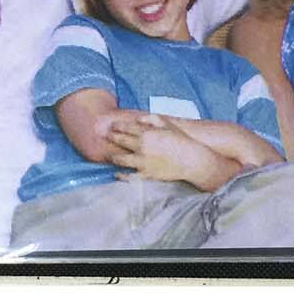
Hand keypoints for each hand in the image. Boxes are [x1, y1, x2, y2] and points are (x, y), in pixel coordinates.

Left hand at [107, 114, 223, 188]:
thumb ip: (151, 118)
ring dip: (112, 157)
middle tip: (102, 137)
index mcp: (147, 133)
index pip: (125, 128)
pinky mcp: (146, 175)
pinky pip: (129, 176)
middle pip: (119, 141)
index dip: (116, 127)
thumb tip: (139, 118)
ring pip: (120, 159)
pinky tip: (116, 173)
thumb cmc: (180, 140)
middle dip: (110, 138)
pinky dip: (121, 175)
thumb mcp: (167, 124)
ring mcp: (143, 162)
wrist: (191, 160)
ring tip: (109, 156)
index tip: (111, 126)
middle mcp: (142, 147)